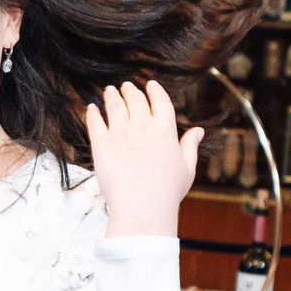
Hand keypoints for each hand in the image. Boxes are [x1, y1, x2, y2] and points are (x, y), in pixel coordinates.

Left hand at [88, 80, 202, 237]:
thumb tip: (198, 130)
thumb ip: (190, 146)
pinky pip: (95, 122)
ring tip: (109, 90)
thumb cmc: (167, 191)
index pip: (160, 101)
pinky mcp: (101, 144)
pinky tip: (92, 108)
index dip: (155, 91)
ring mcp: (120, 133)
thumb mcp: (187, 168)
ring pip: (114, 106)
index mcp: (165, 129)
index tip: (150, 84)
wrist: (143, 206)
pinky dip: (93, 113)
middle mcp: (142, 126)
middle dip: (130, 90)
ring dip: (112, 96)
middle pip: (135, 100)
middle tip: (126, 86)